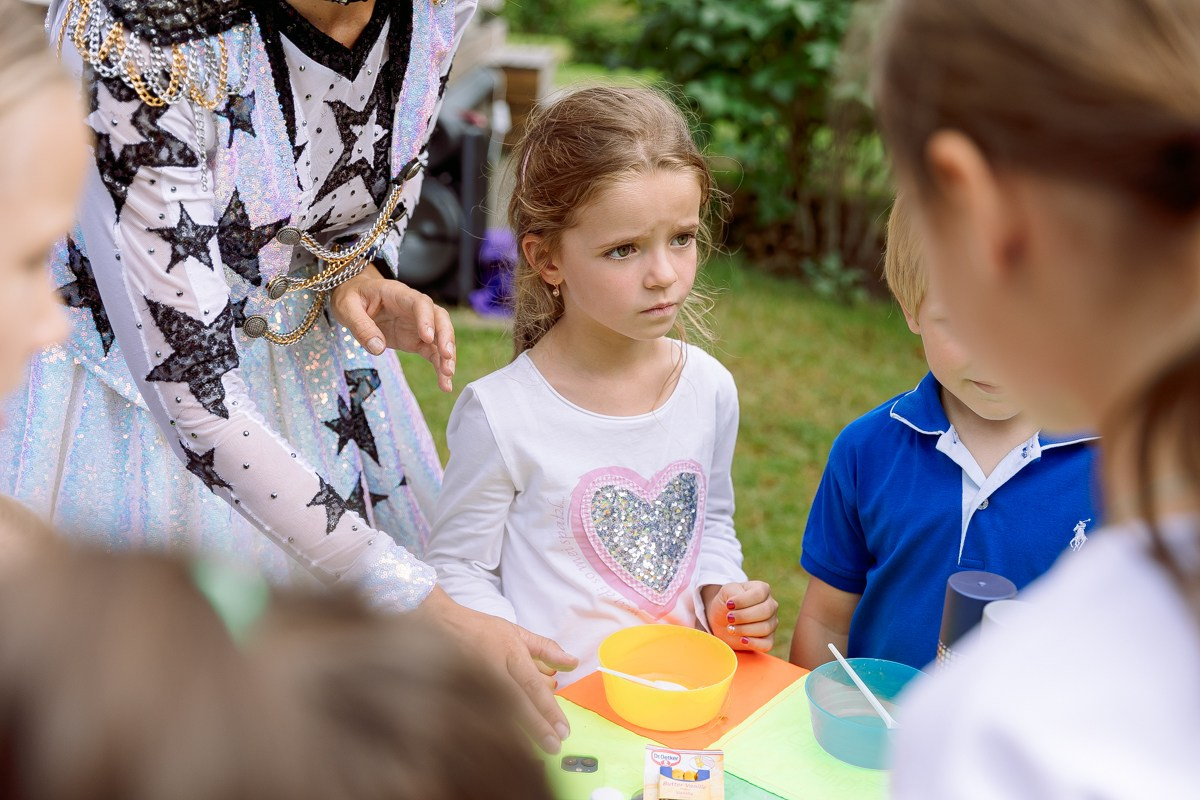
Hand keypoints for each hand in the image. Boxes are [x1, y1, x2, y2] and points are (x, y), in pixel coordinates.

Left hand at [329, 264, 455, 391]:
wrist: (355, 298)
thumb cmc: (352, 297)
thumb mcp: (347, 308)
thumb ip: (361, 326)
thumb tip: (377, 348)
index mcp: (398, 294)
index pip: (420, 303)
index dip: (427, 319)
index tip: (427, 338)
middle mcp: (415, 308)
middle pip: (440, 319)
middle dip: (445, 338)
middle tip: (446, 357)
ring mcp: (418, 325)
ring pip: (441, 338)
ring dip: (447, 357)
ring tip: (447, 377)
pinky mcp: (417, 340)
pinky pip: (433, 353)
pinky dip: (440, 367)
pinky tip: (444, 383)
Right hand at [415, 587, 578, 752]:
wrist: (438, 623)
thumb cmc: (480, 630)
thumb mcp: (516, 632)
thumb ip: (546, 649)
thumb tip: (574, 663)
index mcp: (509, 652)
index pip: (532, 685)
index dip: (548, 710)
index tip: (563, 731)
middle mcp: (491, 667)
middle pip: (516, 703)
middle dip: (536, 728)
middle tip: (554, 747)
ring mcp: (471, 680)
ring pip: (495, 712)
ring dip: (515, 734)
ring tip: (534, 752)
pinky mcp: (456, 691)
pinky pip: (476, 714)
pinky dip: (491, 729)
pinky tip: (503, 746)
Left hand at [702, 581, 779, 652]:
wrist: (720, 621)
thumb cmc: (725, 603)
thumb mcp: (726, 592)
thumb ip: (733, 592)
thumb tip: (735, 602)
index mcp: (762, 590)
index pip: (760, 593)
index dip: (743, 600)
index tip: (728, 605)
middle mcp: (771, 606)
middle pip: (765, 611)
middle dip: (744, 616)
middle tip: (729, 618)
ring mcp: (771, 623)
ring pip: (765, 628)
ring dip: (745, 629)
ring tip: (730, 629)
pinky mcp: (768, 640)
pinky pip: (767, 644)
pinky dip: (754, 643)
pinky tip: (742, 640)